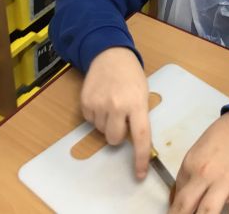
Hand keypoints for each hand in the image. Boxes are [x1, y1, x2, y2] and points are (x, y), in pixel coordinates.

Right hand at [81, 47, 150, 178]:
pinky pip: (90, 121)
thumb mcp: (142, 93)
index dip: (141, 157)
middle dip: (118, 135)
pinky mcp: (85, 102)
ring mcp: (100, 104)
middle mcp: (118, 106)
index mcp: (137, 103)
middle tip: (121, 119)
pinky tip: (101, 100)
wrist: (110, 54)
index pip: (141, 136)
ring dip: (106, 123)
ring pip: (101, 131)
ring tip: (111, 103)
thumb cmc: (131, 75)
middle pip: (114, 139)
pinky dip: (95, 115)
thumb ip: (139, 114)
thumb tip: (135, 140)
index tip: (140, 173)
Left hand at [169, 111, 228, 213]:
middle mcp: (203, 175)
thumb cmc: (222, 138)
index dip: (176, 212)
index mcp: (190, 165)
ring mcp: (224, 182)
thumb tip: (181, 198)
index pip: (177, 197)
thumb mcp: (198, 152)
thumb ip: (190, 175)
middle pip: (185, 208)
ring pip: (207, 212)